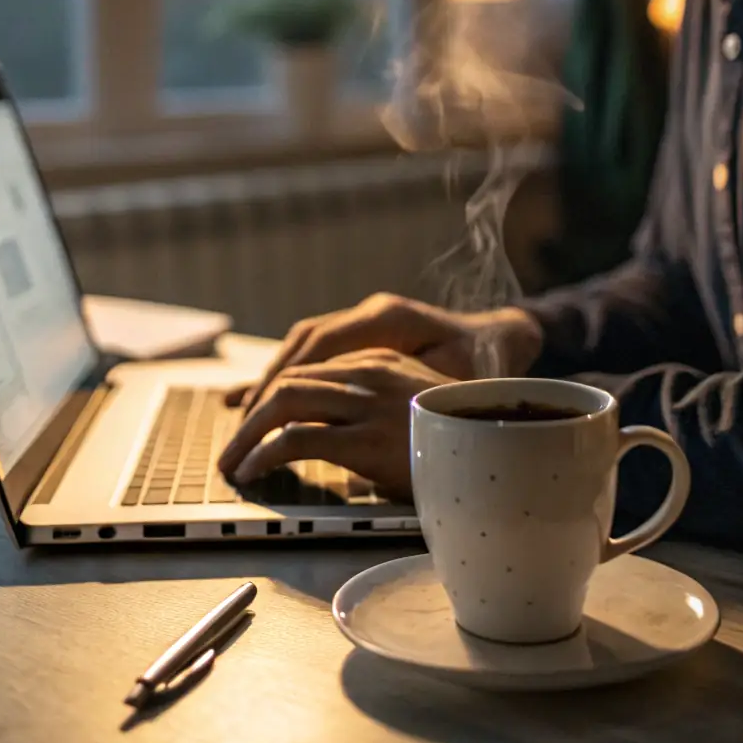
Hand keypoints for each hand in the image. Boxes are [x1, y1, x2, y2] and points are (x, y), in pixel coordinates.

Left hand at [218, 349, 449, 499]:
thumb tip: (340, 434)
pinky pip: (297, 440)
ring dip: (249, 435)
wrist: (507, 445)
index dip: (271, 396)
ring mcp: (369, 406)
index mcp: (381, 362)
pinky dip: (265, 454)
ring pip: (284, 405)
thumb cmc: (464, 436)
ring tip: (233, 464)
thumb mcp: (418, 409)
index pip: (309, 370)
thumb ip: (380, 406)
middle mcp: (371, 375)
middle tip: (231, 448)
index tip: (252, 422)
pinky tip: (254, 472)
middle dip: (251, 416)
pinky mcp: (367, 441)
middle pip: (288, 382)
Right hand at [226, 293, 542, 409]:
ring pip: (302, 345)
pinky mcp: (360, 335)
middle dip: (268, 385)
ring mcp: (363, 320)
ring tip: (243, 421)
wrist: (500, 341)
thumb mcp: (456, 385)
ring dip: (271, 381)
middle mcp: (370, 311)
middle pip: (304, 343)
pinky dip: (284, 376)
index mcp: (390, 317)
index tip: (260, 414)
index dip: (288, 378)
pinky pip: (312, 352)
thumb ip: (412, 396)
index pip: (324, 342)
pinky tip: (254, 399)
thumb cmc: (483, 368)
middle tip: (242, 430)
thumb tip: (370, 420)